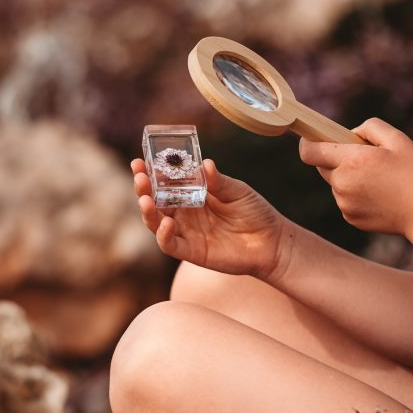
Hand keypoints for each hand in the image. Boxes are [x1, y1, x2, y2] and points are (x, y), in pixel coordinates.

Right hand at [133, 158, 288, 278]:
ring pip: (156, 223)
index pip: (165, 182)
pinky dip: (163, 235)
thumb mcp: (237, 191)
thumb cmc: (255, 212)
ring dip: (148, 211)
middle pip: (155, 201)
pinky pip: (169, 245)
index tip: (139, 161)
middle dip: (143, 189)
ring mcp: (186, 232)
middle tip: (139, 176)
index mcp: (192, 194)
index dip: (150, 173)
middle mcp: (184, 213)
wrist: (272, 242)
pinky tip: (167, 223)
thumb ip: (218, 181)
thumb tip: (204, 164)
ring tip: (145, 199)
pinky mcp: (191, 251)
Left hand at [298, 118, 412, 237]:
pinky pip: (345, 199)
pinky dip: (356, 195)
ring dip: (349, 177)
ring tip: (379, 180)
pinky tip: (380, 195)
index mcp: (352, 161)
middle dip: (336, 159)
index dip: (307, 143)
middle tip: (364, 159)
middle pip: (323, 166)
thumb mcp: (397, 139)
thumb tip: (349, 133)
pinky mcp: (350, 217)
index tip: (312, 139)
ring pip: (336, 183)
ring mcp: (344, 203)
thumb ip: (369, 127)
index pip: (310, 152)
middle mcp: (342, 183)